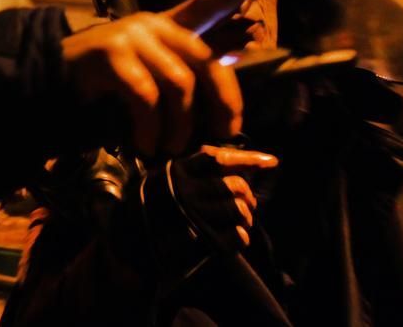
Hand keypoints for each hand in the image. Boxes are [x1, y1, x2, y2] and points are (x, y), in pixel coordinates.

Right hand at [62, 0, 276, 155]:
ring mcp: (130, 36)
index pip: (206, 3)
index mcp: (164, 28)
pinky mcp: (111, 54)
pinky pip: (147, 98)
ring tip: (169, 149)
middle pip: (205, 61)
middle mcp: (151, 24)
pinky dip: (151, 129)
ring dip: (179, 128)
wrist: (49, 85)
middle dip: (222, 104)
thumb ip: (182, 85)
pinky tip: (145, 145)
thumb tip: (224, 117)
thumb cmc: (102, 90)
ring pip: (179, 85)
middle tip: (220, 137)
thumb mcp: (149, 83)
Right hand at [163, 145, 277, 249]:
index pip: (217, 159)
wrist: (132, 244)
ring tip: (239, 222)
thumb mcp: (165, 180)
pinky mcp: (202, 243)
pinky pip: (238, 236)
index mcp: (177, 173)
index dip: (247, 159)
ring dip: (245, 217)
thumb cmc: (156, 209)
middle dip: (247, 196)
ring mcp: (193, 217)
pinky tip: (231, 238)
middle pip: (235, 186)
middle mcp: (185, 192)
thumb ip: (195, 170)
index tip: (271, 161)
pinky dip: (241, 238)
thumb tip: (244, 163)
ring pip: (239, 209)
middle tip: (246, 204)